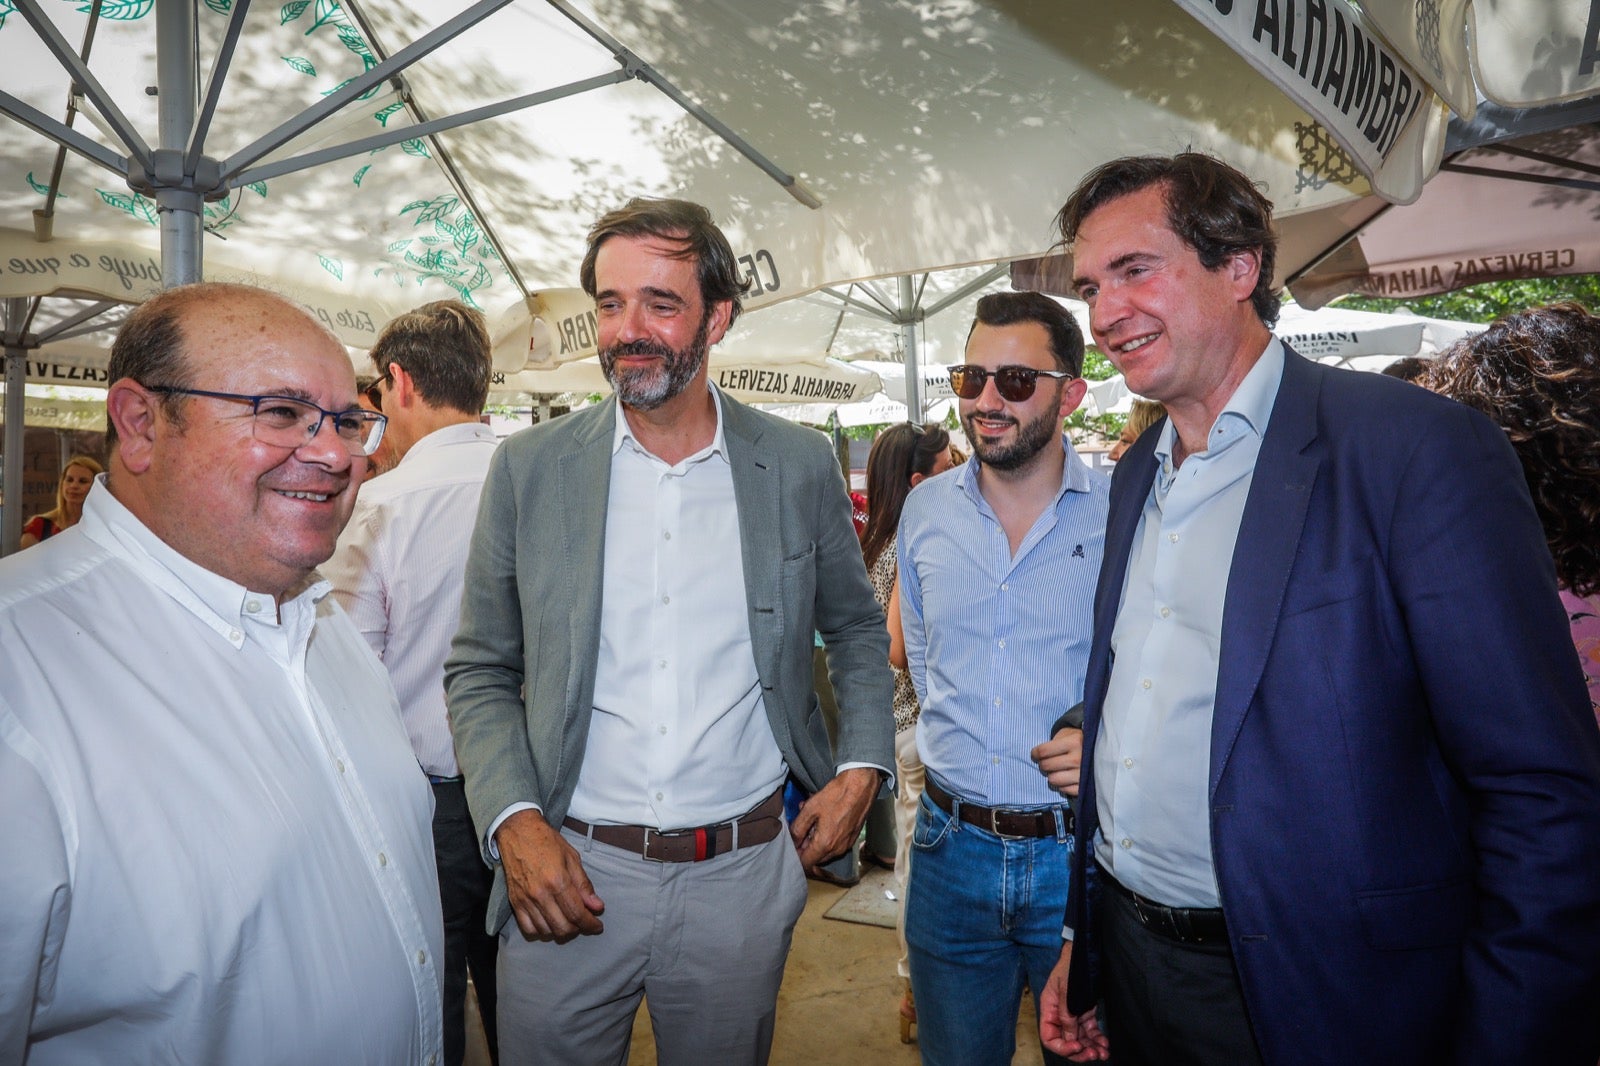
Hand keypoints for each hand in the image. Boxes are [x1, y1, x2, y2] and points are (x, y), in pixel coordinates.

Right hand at [494, 809, 604, 941]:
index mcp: (558, 881)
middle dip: (578, 929)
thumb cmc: (546, 841)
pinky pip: (528, 929)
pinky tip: (549, 922)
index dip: (590, 924)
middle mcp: (540, 894)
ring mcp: (526, 900)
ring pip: (546, 931)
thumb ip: (584, 885)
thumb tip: (597, 906)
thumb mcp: (572, 857)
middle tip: (584, 922)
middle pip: (563, 927)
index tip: (597, 926)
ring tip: (568, 920)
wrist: (518, 832)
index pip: (577, 913)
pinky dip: (541, 931)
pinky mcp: (515, 902)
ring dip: (560, 930)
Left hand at [789, 767, 880, 873]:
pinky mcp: (852, 838)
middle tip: (802, 828)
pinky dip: (827, 836)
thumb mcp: (810, 809)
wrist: (861, 785)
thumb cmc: (837, 794)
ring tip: (813, 820)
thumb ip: (797, 829)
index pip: (805, 863)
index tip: (792, 845)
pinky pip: (835, 844)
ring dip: (816, 840)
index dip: (795, 855)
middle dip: (806, 846)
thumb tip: (793, 841)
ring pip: (825, 851)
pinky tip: (825, 819)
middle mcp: (837, 849)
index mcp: (825, 844)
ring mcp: (847, 844)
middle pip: (815, 859)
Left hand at [1031, 727, 1084, 796]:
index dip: (1035, 753)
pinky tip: (1066, 778)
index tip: (1035, 754)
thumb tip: (1037, 755)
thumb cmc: (1080, 740)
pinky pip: (1064, 790)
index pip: (1043, 751)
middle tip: (1046, 762)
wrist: (1104, 751)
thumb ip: (1053, 741)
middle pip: (1046, 766)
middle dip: (1043, 764)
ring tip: (1056, 770)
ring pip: (1053, 780)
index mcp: (1074, 742)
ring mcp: (1083, 774)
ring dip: (1051, 776)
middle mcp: (1078, 759)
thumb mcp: (1068, 733)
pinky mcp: (1085, 787)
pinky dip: (1062, 785)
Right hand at [1039, 941, 1110, 1060]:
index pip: (1049, 1037)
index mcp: (1049, 1008)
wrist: (1083, 950)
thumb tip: (1070, 1037)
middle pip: (1066, 1041)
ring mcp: (1073, 1014)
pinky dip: (1097, 1039)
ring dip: (1091, 1048)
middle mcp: (1059, 1014)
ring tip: (1103, 1053)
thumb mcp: (1067, 988)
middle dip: (1079, 1051)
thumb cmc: (1071, 964)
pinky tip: (1105, 1044)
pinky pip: (1090, 1031)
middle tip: (1093, 1054)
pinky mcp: (1085, 1012)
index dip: (1062, 1046)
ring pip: (1080, 1038)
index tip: (1077, 1046)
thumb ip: (1066, 1013)